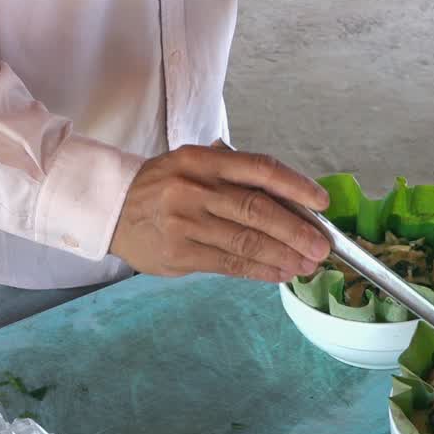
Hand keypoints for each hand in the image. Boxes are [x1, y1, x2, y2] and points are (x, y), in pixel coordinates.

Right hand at [109, 144, 331, 282]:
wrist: (111, 208)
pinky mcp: (179, 253)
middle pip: (258, 209)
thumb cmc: (163, 187)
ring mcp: (185, 222)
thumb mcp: (194, 166)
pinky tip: (278, 273)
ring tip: (306, 264)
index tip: (321, 203)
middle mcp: (195, 188)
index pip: (260, 169)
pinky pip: (229, 263)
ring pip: (246, 241)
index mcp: (204, 160)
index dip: (296, 186)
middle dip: (297, 230)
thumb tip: (292, 205)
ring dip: (283, 255)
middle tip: (322, 246)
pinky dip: (259, 270)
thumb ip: (235, 178)